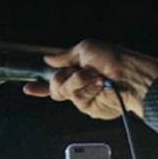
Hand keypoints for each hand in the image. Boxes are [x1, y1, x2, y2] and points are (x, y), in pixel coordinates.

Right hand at [24, 40, 157, 121]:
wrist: (129, 75)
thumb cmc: (112, 58)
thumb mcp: (85, 49)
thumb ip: (64, 56)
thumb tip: (48, 58)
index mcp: (77, 70)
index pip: (54, 79)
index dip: (40, 85)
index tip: (28, 88)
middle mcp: (79, 85)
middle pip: (54, 87)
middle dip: (61, 78)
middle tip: (78, 73)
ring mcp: (84, 98)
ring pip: (63, 92)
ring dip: (78, 80)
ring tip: (96, 77)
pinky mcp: (90, 108)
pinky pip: (76, 99)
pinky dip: (86, 88)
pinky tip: (99, 84)